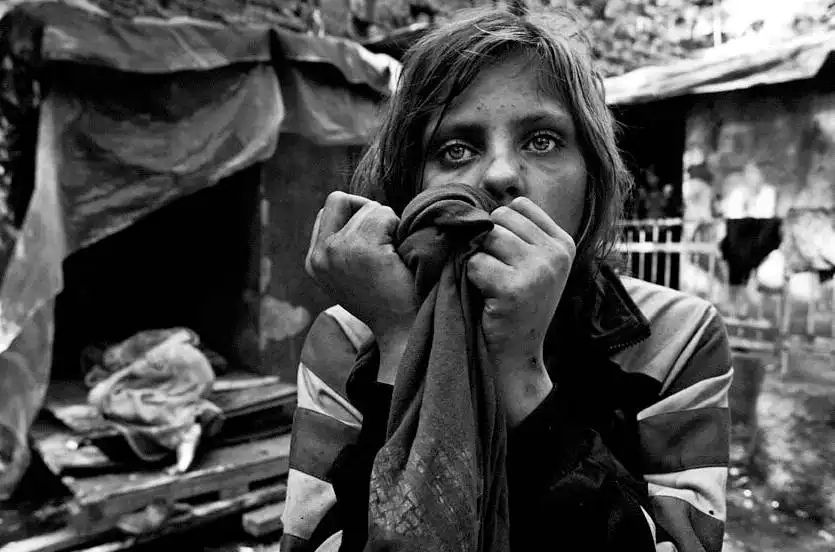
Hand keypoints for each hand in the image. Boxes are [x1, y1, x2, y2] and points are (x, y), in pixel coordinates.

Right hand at [305, 192, 418, 347]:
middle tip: (386, 241)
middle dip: (368, 212)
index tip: (374, 239)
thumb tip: (361, 206)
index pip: (328, 209)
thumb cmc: (388, 300)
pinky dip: (398, 229)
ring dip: (389, 225)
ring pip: (369, 207)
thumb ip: (344, 243)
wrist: (404, 330)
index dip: (356, 214)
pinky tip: (400, 257)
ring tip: (394, 257)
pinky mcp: (361, 250)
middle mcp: (319, 255)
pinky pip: (384, 215)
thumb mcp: (352, 271)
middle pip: (339, 199)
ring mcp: (337, 251)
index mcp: (314, 261)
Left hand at [467, 197, 575, 425]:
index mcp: (564, 243)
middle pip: (500, 218)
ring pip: (487, 238)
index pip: (518, 206)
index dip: (499, 227)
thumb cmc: (515, 306)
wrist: (516, 356)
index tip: (502, 257)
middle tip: (492, 274)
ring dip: (477, 260)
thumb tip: (482, 195)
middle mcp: (557, 254)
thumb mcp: (531, 265)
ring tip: (489, 285)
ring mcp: (538, 270)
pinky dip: (470, 278)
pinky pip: (475, 263)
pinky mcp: (515, 288)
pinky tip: (485, 297)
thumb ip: (519, 233)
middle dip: (486, 243)